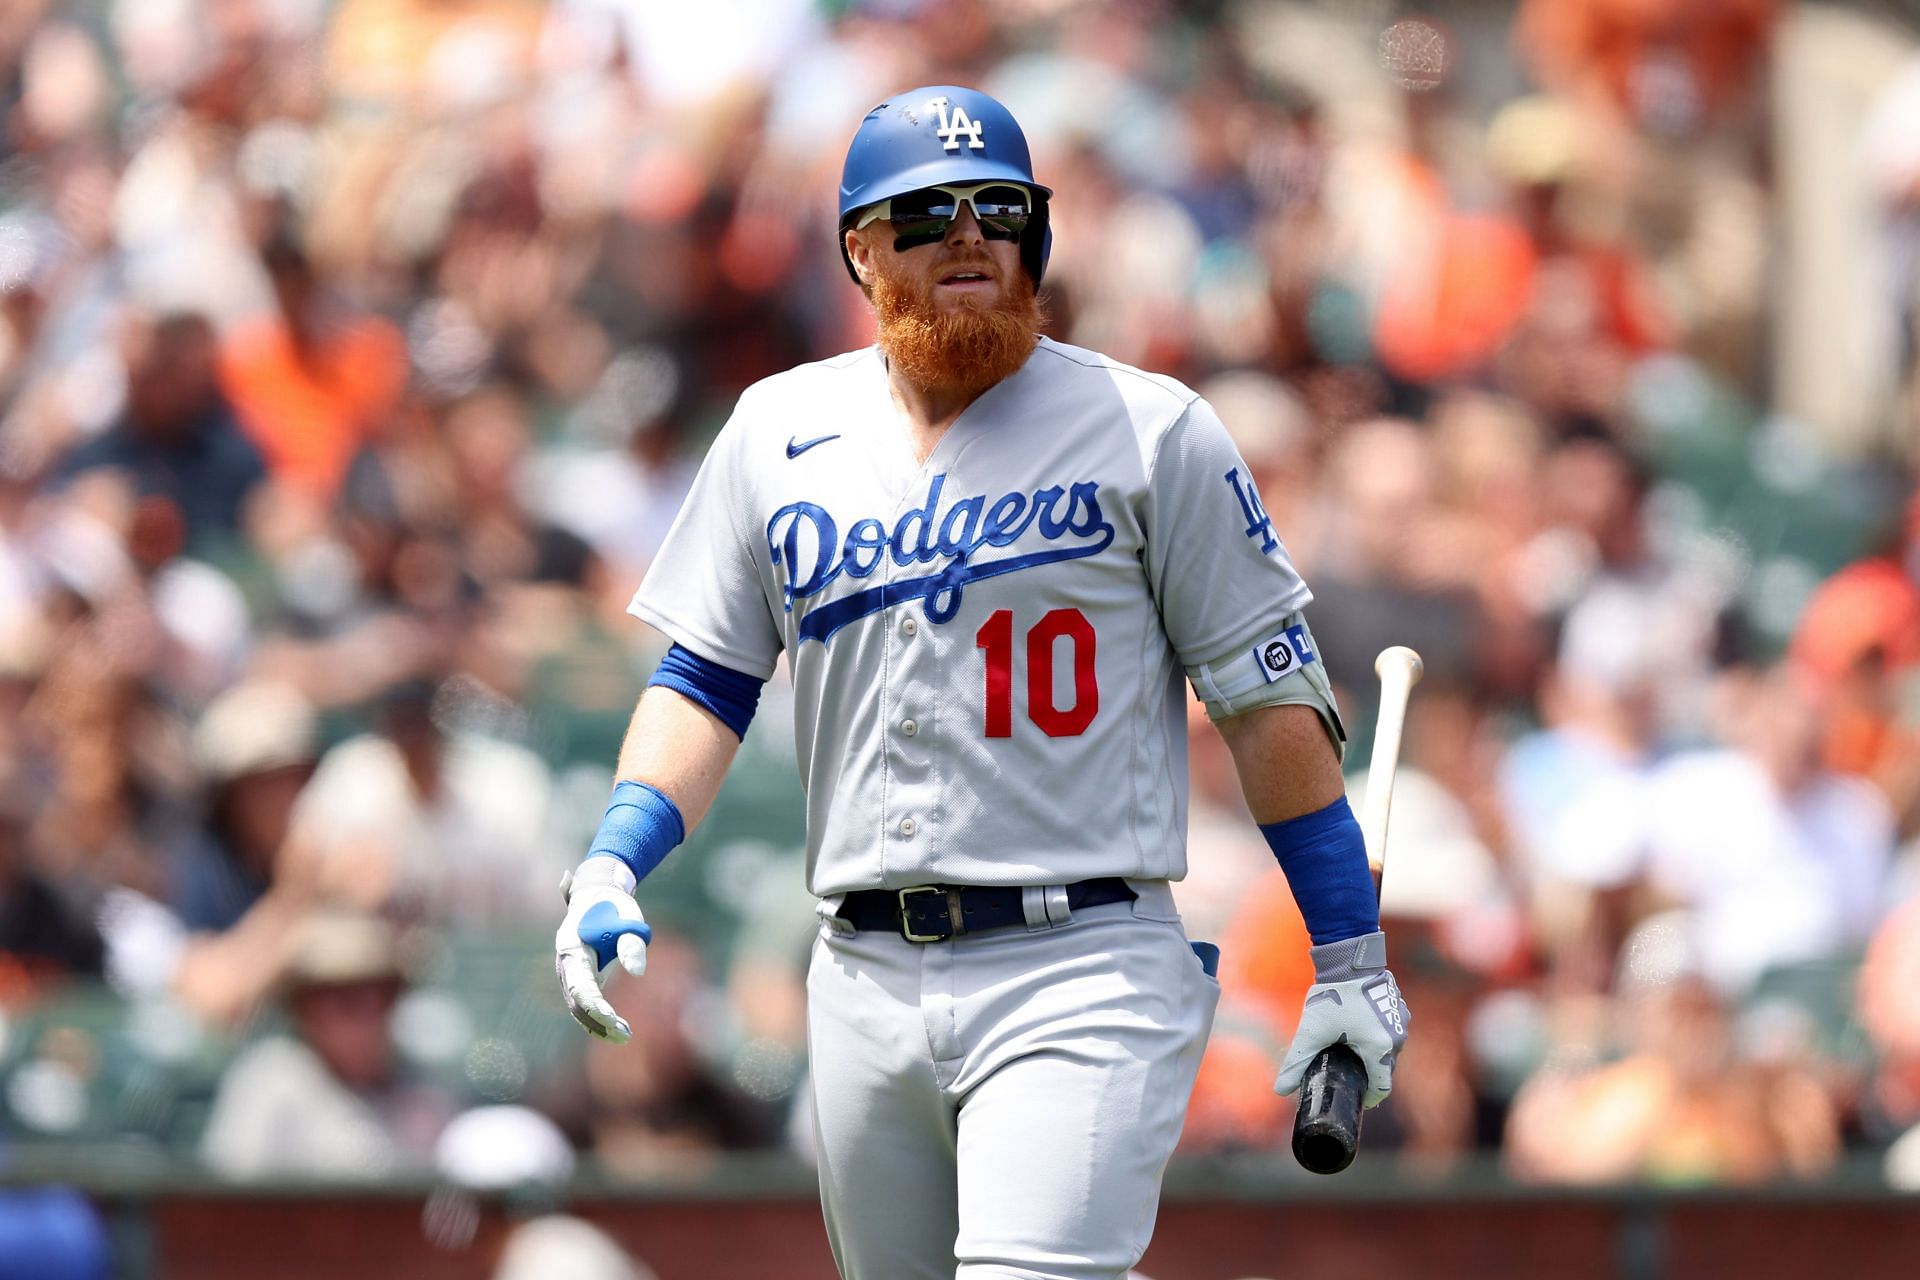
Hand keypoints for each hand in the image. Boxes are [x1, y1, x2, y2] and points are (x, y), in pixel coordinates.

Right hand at [554, 856, 652, 1042]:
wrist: (598, 895)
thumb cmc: (615, 908)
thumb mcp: (629, 920)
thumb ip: (632, 944)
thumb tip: (637, 973)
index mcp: (572, 949)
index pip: (580, 985)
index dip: (595, 1005)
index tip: (613, 1019)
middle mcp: (566, 965)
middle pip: (576, 1002)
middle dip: (598, 1021)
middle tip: (625, 1035)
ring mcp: (569, 974)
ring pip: (578, 1007)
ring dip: (599, 1025)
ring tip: (626, 1036)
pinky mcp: (579, 979)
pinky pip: (584, 1004)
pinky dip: (598, 1018)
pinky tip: (619, 1029)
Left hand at [1273, 930, 1407, 1108]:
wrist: (1349, 959)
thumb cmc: (1333, 995)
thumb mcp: (1312, 1031)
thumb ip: (1297, 1061)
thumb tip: (1280, 1089)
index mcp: (1380, 1048)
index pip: (1381, 1087)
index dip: (1369, 1097)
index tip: (1356, 1099)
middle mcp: (1397, 1037)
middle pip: (1385, 1068)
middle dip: (1369, 1074)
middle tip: (1349, 1075)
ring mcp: (1401, 1020)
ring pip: (1389, 1049)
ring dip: (1375, 1054)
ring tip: (1353, 1053)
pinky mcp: (1399, 1007)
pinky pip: (1391, 1031)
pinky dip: (1379, 1036)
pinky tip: (1360, 1032)